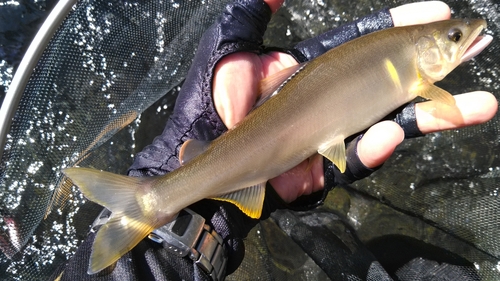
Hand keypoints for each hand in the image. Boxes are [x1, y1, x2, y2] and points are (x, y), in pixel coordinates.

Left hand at [212, 0, 497, 202]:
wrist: (196, 158)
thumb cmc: (206, 102)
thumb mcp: (228, 50)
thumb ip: (252, 16)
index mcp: (313, 68)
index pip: (364, 42)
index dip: (398, 26)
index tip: (436, 10)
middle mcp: (329, 99)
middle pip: (390, 82)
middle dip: (437, 68)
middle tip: (479, 47)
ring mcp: (328, 136)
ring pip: (387, 124)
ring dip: (432, 115)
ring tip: (480, 104)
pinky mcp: (321, 169)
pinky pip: (354, 160)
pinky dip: (373, 148)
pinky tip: (394, 132)